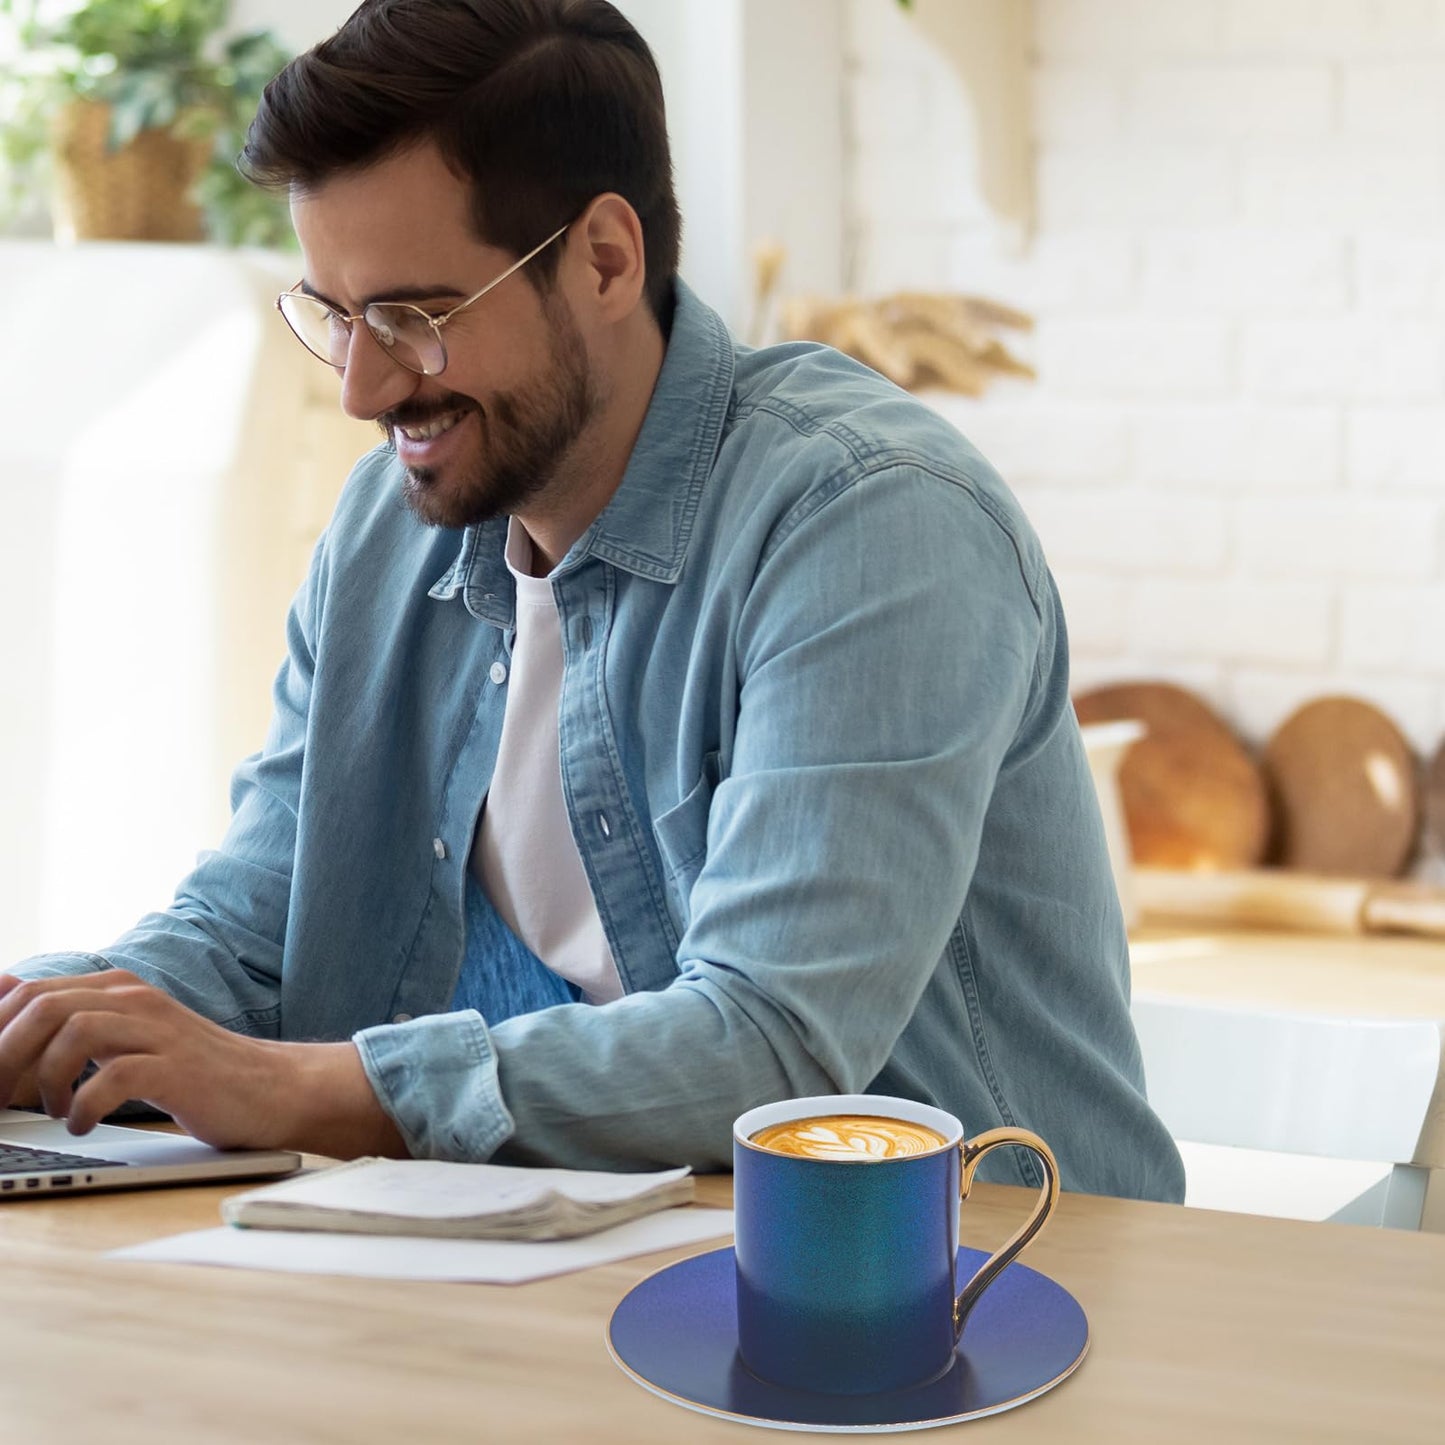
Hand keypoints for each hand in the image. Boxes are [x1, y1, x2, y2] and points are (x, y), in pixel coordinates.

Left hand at [0, 971, 404, 1155]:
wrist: (273, 1089)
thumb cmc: (195, 1073)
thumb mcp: (128, 1040)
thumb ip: (73, 1020)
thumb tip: (6, 995)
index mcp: (118, 988)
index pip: (30, 993)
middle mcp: (136, 998)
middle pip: (43, 1008)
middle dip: (6, 1059)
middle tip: (2, 1102)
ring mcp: (159, 1030)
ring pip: (73, 1032)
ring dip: (45, 1080)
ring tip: (54, 1111)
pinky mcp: (178, 1068)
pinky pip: (113, 1078)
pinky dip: (85, 1106)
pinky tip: (86, 1125)